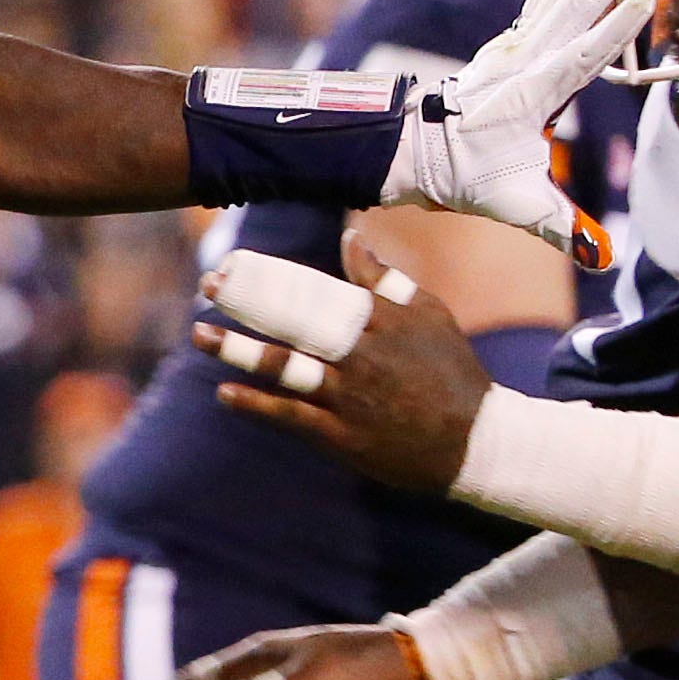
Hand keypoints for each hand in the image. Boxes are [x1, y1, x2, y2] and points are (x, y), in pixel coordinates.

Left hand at [199, 230, 493, 492]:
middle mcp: (362, 354)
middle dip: (247, 303)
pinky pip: (292, 417)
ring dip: (240, 351)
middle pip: (294, 322)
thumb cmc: (453, 372)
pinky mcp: (345, 436)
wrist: (479, 442)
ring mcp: (351, 396)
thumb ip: (386, 279)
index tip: (232, 265)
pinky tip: (225, 393)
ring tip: (200, 336)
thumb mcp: (429, 316)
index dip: (270, 278)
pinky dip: (258, 405)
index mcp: (380, 320)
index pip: (314, 291)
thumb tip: (352, 237)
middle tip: (208, 287)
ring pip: (287, 368)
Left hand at [380, 0, 652, 266]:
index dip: (613, 32)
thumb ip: (559, 228)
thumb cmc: (463, 176)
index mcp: (530, 95)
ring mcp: (516, 48)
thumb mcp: (514, 206)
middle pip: (575, 5)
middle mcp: (523, 61)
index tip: (645, 0)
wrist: (413, 151)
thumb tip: (601, 257)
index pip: (580, 58)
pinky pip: (546, 1)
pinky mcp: (513, 46)